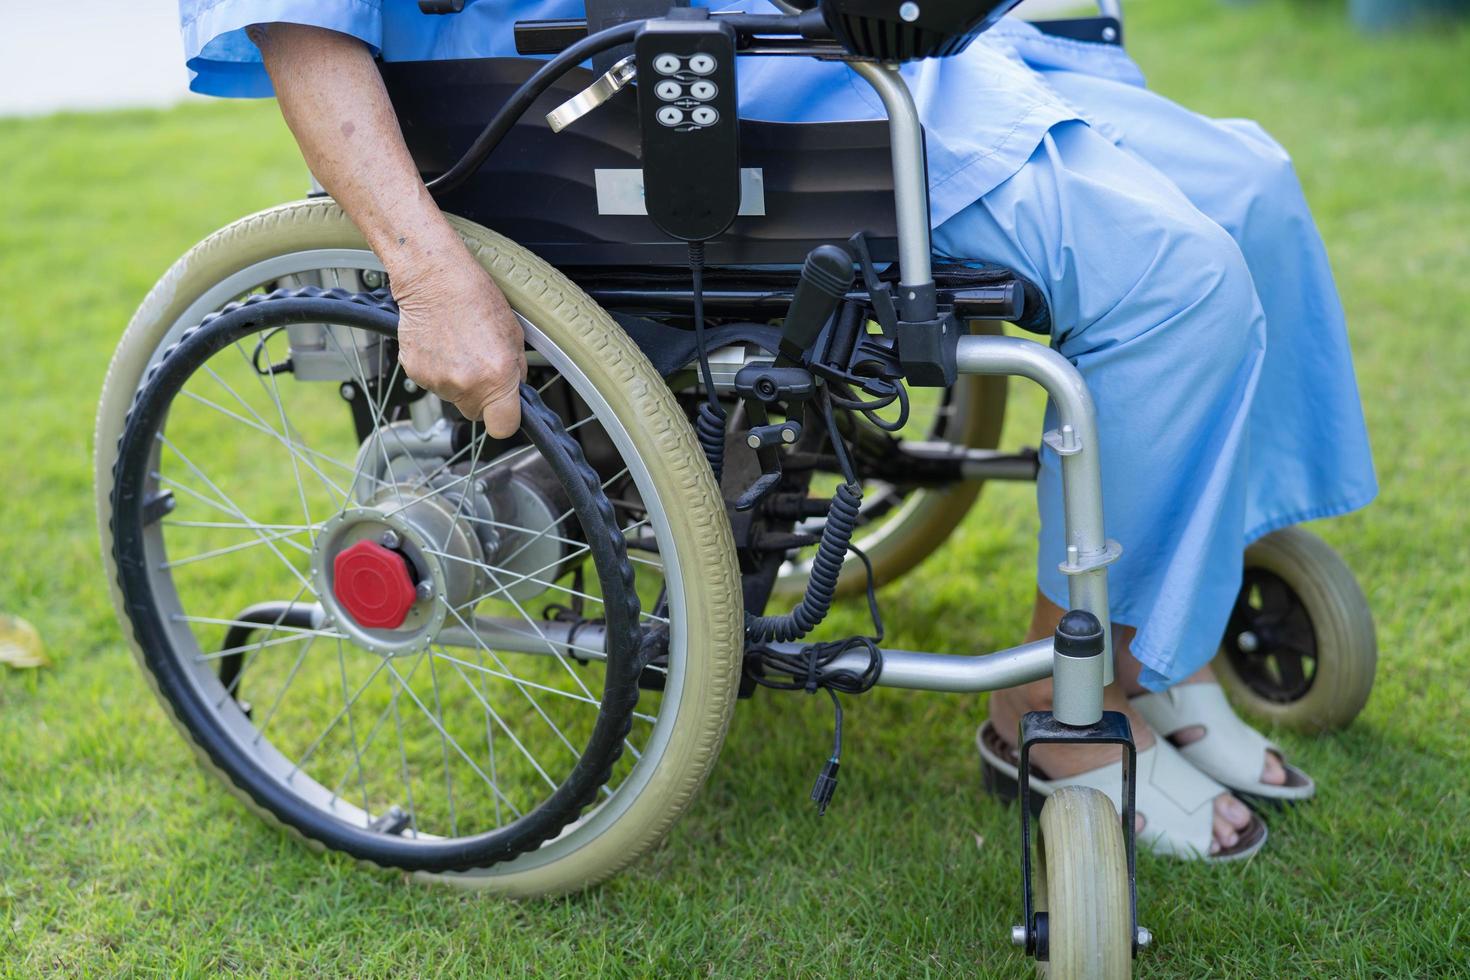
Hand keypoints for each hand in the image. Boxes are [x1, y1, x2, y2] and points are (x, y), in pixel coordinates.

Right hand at [391, 252, 526, 437]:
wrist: (434, 278)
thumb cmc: (475, 297)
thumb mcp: (514, 335)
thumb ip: (516, 371)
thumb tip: (513, 392)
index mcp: (497, 377)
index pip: (504, 427)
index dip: (505, 419)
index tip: (505, 411)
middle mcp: (466, 384)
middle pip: (475, 413)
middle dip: (481, 397)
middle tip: (480, 366)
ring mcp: (438, 381)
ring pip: (453, 396)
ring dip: (458, 380)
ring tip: (460, 346)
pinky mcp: (415, 372)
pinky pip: (432, 382)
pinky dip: (437, 369)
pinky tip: (442, 344)